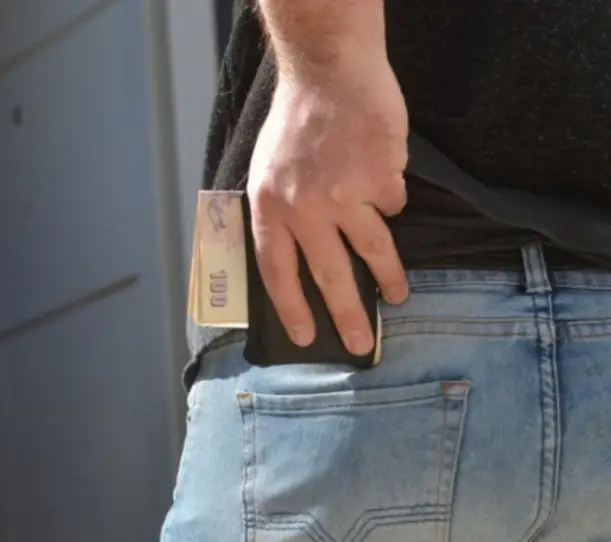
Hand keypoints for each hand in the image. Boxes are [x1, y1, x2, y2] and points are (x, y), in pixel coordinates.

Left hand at [247, 53, 409, 354]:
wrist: (329, 72)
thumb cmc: (295, 121)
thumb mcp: (266, 171)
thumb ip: (280, 213)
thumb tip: (294, 260)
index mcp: (269, 208)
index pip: (277, 272)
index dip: (292, 309)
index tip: (306, 337)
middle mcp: (305, 208)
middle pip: (329, 275)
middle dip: (347, 314)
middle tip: (361, 344)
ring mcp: (345, 194)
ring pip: (373, 250)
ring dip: (388, 278)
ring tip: (398, 296)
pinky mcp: (382, 178)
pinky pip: (393, 203)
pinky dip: (390, 195)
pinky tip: (380, 171)